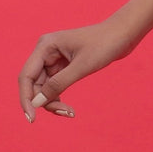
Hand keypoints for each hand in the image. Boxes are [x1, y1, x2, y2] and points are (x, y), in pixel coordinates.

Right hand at [18, 20, 136, 121]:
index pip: (26, 77)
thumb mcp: (82, 66)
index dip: (26, 99)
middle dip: (45, 101)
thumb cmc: (106, 44)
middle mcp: (46, 51)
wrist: (126, 33)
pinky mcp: (64, 65)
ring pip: (44, 87)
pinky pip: (54, 85)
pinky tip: (68, 108)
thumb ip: (58, 84)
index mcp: (46, 46)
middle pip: (35, 84)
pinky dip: (58, 96)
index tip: (31, 118)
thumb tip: (36, 103)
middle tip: (65, 113)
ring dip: (52, 101)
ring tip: (69, 112)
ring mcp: (55, 58)